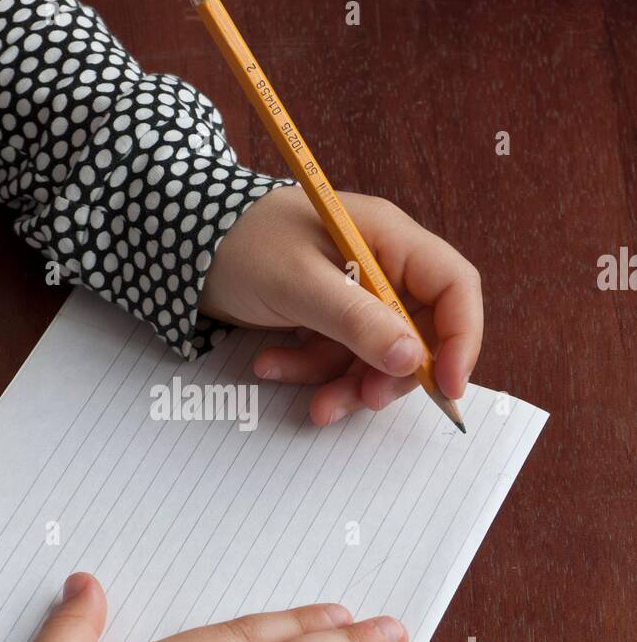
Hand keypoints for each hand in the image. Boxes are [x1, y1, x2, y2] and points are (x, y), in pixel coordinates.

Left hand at [200, 185, 482, 424]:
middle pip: (418, 331)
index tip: (447, 386)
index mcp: (388, 238)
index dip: (461, 337)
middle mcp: (379, 263)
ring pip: (374, 354)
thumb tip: (413, 359)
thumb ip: (357, 321)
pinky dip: (309, 371)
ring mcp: (351, 291)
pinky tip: (270, 365)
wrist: (180, 242)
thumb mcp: (299, 285)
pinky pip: (336, 356)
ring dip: (344, 384)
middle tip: (360, 401)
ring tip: (310, 403)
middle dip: (389, 374)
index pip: (453, 286)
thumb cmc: (240, 245)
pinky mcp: (323, 316)